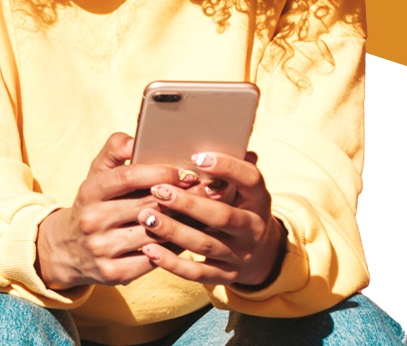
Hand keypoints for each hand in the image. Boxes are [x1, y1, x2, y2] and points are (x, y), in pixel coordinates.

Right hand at [35, 133, 199, 289]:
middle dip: (180, 196)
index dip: (161, 172)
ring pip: (154, 233)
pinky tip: (189, 236)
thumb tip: (135, 139)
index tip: (185, 172)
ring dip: (183, 222)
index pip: (129, 177)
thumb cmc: (94, 201)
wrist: (68, 249)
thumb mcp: (97, 172)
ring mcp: (102, 249)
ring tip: (205, 212)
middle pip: (146, 205)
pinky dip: (174, 248)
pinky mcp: (113, 274)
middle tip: (207, 190)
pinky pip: (153, 259)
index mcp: (90, 191)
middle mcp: (93, 220)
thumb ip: (115, 149)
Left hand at [137, 152, 286, 287]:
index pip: (250, 178)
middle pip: (222, 216)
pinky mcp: (226, 275)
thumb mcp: (244, 186)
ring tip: (146, 217)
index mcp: (260, 198)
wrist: (260, 253)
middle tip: (159, 190)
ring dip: (174, 231)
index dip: (226, 166)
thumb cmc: (241, 205)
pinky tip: (149, 248)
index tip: (197, 156)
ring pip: (206, 244)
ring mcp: (241, 254)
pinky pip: (197, 272)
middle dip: (188, 203)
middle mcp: (254, 227)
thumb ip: (232, 165)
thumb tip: (224, 132)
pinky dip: (172, 262)